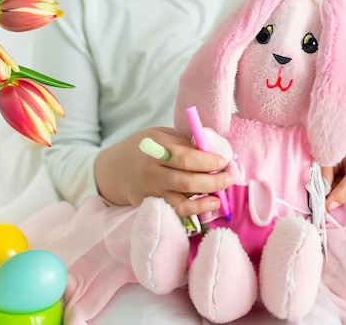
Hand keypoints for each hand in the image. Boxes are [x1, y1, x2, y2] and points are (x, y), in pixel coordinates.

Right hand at [94, 127, 235, 215]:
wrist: (115, 169)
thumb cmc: (144, 147)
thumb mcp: (161, 135)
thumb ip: (185, 143)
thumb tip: (217, 152)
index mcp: (154, 149)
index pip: (184, 157)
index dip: (207, 160)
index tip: (223, 161)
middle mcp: (151, 172)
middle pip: (186, 181)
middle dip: (213, 181)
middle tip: (230, 178)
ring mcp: (150, 192)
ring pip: (182, 202)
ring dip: (205, 201)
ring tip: (220, 197)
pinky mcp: (151, 205)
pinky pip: (176, 211)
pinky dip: (195, 211)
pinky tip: (208, 205)